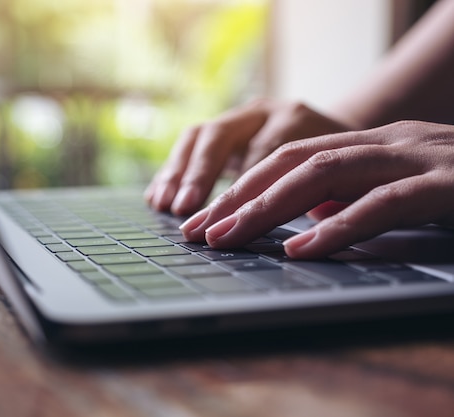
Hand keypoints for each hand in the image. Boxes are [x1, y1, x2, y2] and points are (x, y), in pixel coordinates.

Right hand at [144, 98, 350, 215]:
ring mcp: (237, 117)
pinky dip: (171, 172)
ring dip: (176, 172)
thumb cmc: (340, 166)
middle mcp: (262, 110)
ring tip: (162, 205)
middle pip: (220, 134)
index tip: (232, 220)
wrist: (334, 134)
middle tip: (185, 209)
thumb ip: (325, 198)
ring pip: (197, 136)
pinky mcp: (221, 130)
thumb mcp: (341, 178)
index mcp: (297, 118)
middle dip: (200, 174)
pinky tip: (156, 198)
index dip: (246, 186)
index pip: (265, 151)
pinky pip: (188, 146)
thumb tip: (309, 231)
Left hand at [179, 120, 453, 258]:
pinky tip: (300, 249)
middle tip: (199, 231)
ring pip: (326, 173)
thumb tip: (304, 222)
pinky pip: (385, 203)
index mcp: (373, 146)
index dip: (242, 188)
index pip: (291, 159)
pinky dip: (339, 226)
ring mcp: (420, 159)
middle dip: (240, 197)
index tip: (205, 220)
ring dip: (269, 208)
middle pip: (294, 162)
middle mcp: (389, 144)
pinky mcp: (450, 186)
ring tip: (228, 238)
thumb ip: (356, 200)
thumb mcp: (403, 193)